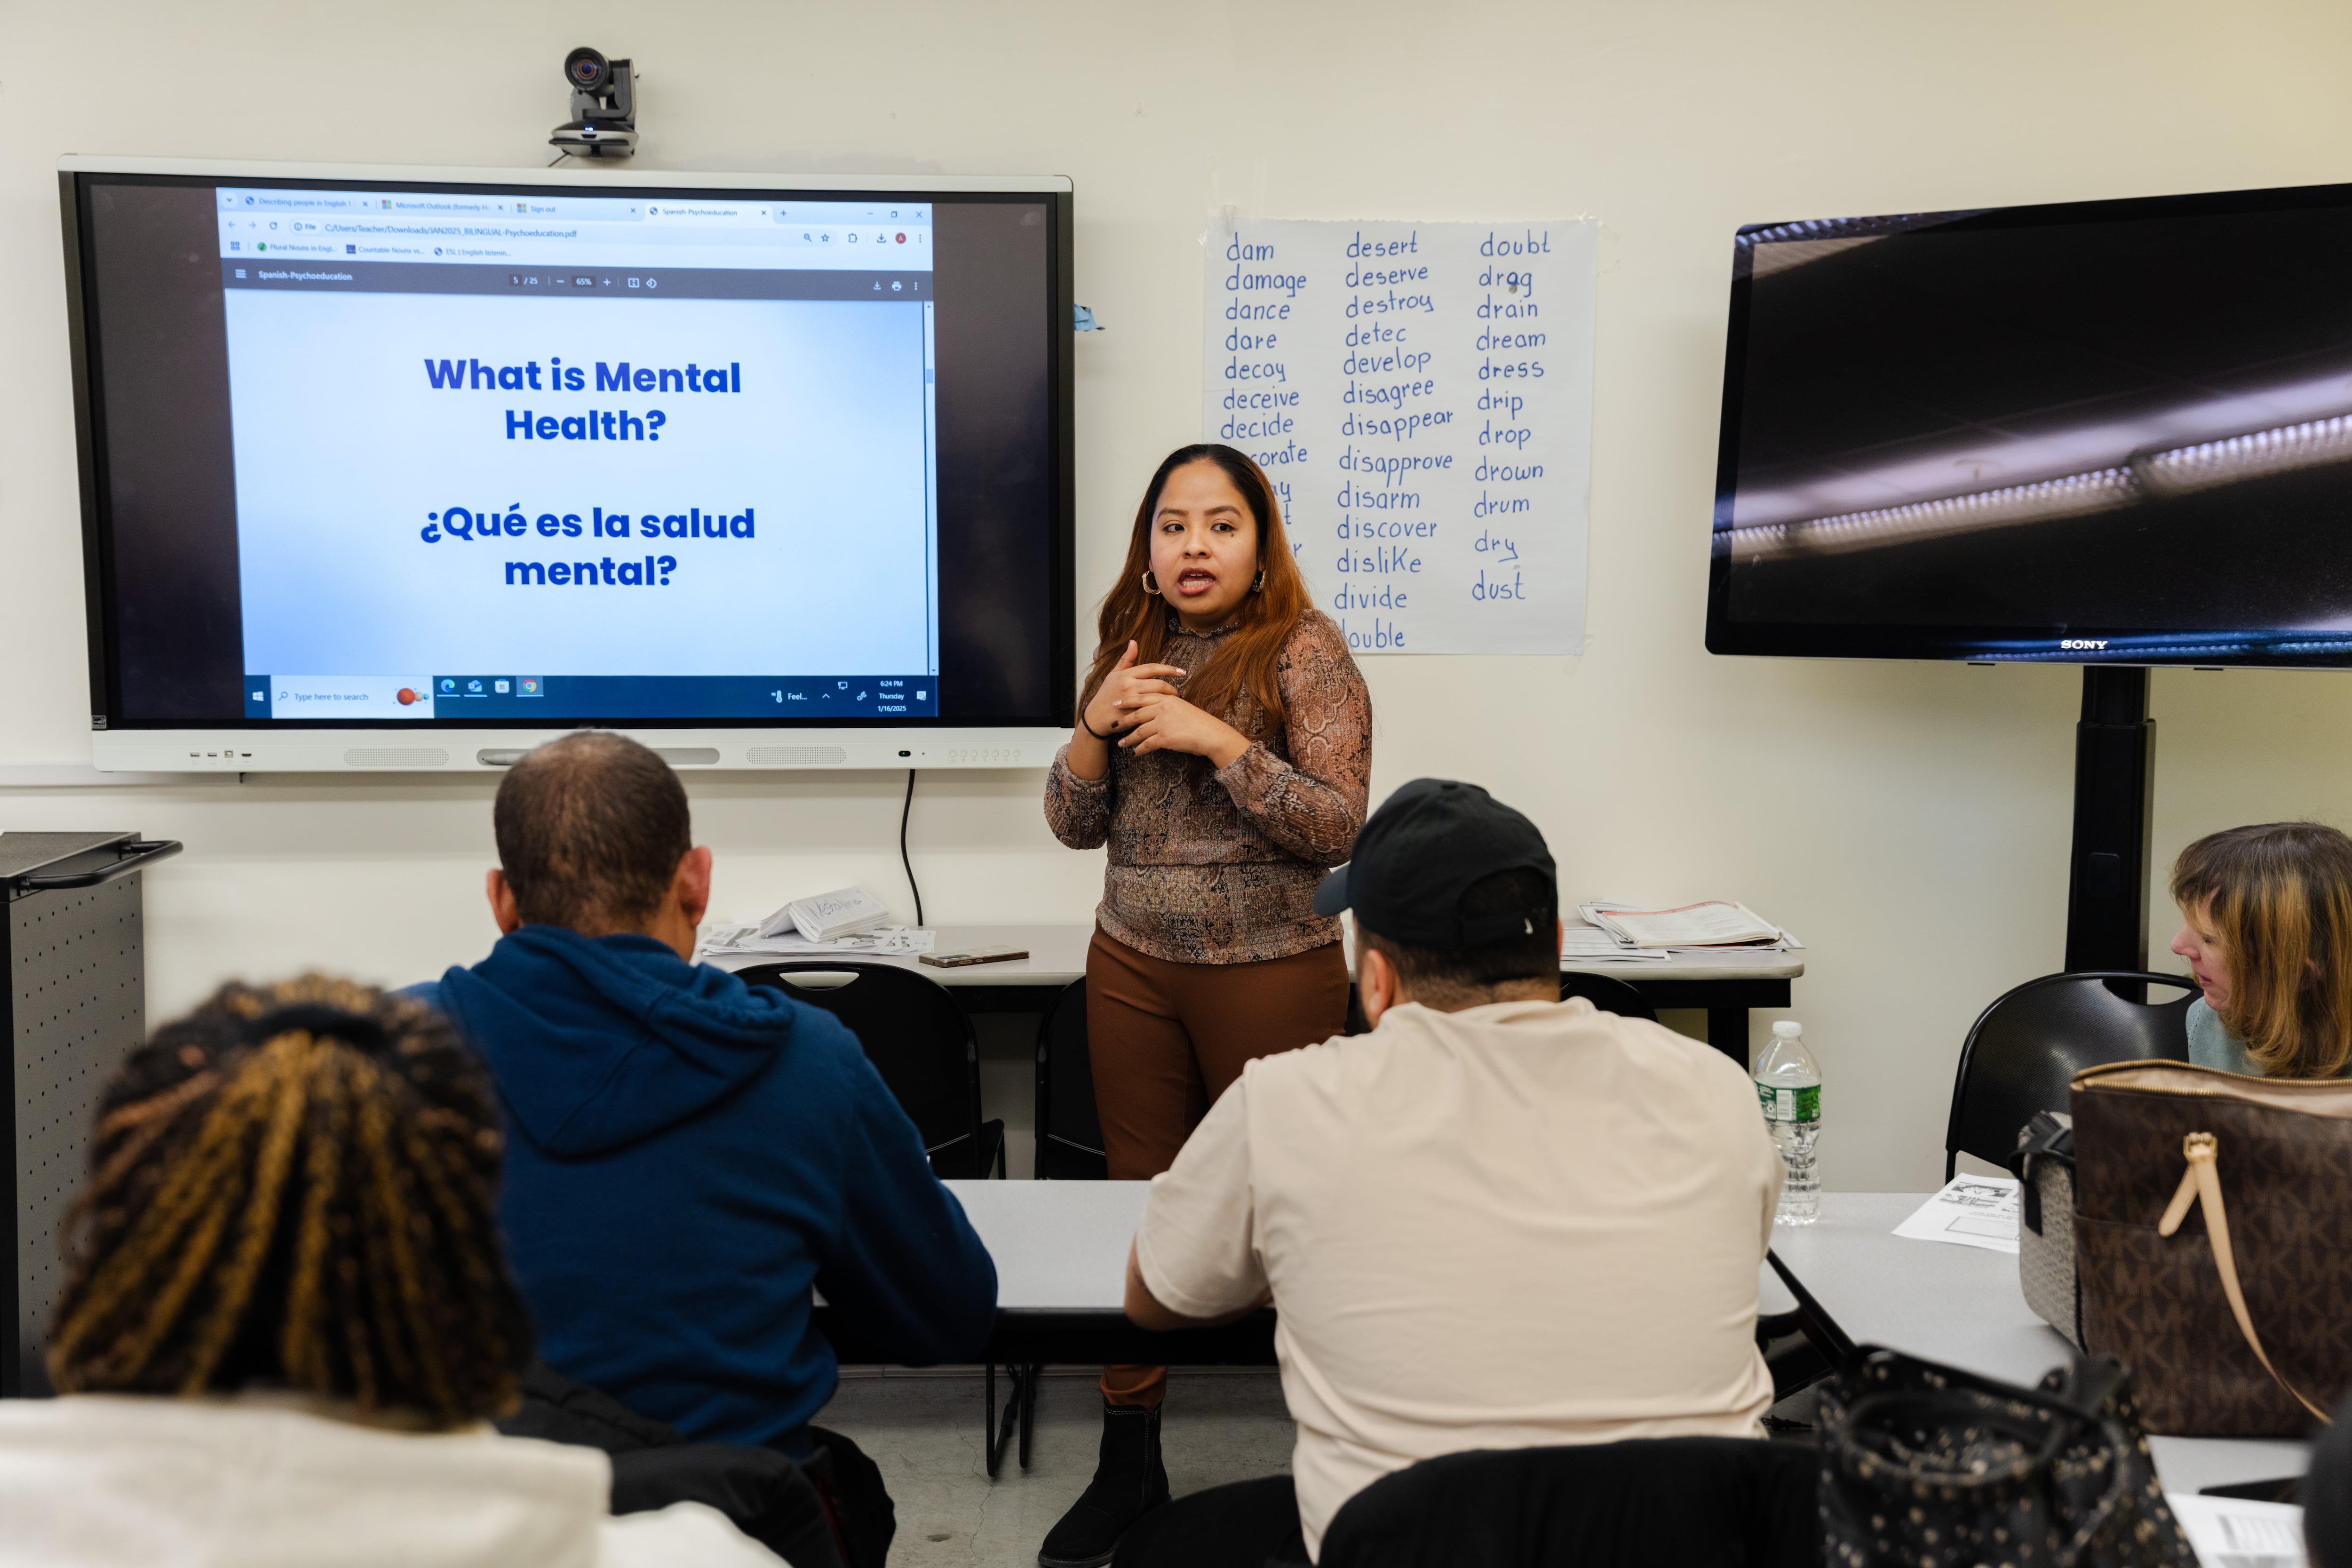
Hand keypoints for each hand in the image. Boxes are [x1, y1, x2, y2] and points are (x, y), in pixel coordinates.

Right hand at [1083, 641, 1186, 737]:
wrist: (1095, 718)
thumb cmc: (1105, 695)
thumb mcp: (1113, 675)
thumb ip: (1126, 659)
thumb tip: (1133, 642)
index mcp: (1126, 675)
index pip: (1152, 668)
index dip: (1169, 669)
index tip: (1181, 672)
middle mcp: (1129, 686)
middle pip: (1158, 684)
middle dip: (1172, 688)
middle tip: (1177, 692)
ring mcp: (1131, 701)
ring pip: (1157, 698)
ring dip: (1168, 699)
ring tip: (1173, 701)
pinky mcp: (1132, 715)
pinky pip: (1152, 711)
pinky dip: (1160, 710)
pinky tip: (1165, 711)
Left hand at [1118, 690, 1250, 766]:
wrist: (1210, 733)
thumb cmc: (1198, 722)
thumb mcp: (1181, 706)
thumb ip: (1166, 705)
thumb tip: (1153, 709)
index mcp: (1166, 698)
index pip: (1141, 697)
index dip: (1127, 701)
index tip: (1115, 703)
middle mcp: (1162, 708)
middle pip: (1136, 713)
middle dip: (1122, 720)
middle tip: (1112, 724)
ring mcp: (1162, 723)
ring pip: (1139, 731)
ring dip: (1129, 738)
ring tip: (1121, 743)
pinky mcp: (1164, 738)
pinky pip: (1147, 744)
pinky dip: (1139, 749)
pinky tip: (1135, 752)